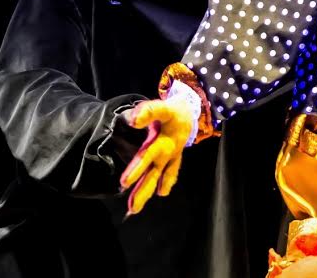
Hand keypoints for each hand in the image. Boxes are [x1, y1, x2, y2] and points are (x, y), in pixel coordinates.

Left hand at [119, 96, 194, 214]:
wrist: (192, 111)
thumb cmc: (174, 110)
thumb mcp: (163, 107)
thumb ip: (148, 112)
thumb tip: (133, 121)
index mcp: (163, 142)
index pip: (147, 156)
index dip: (136, 168)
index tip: (124, 182)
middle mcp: (168, 153)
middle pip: (153, 174)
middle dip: (142, 190)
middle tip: (131, 207)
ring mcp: (172, 157)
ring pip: (159, 177)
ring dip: (148, 192)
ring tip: (135, 208)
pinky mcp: (175, 157)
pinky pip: (172, 171)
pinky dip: (167, 181)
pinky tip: (163, 192)